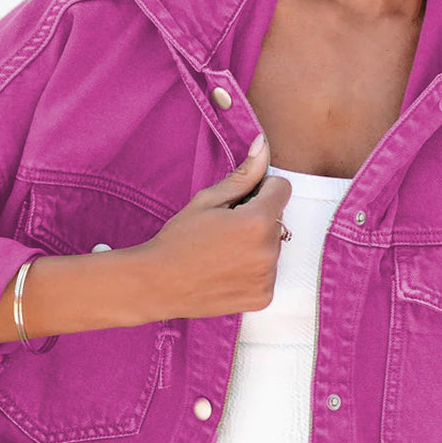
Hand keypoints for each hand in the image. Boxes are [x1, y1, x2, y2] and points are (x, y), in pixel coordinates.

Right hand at [140, 132, 292, 320]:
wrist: (159, 285)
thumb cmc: (178, 239)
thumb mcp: (208, 201)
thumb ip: (243, 175)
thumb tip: (263, 145)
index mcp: (256, 221)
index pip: (283, 189)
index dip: (261, 190)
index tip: (240, 202)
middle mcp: (268, 251)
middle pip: (279, 220)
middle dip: (259, 219)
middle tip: (225, 232)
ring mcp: (267, 277)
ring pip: (274, 247)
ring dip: (257, 246)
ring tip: (224, 253)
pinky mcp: (264, 297)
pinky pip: (268, 274)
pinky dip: (254, 271)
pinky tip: (227, 272)